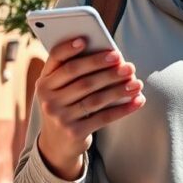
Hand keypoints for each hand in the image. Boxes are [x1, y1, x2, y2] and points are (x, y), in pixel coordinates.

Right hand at [34, 38, 145, 179]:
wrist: (57, 143)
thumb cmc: (67, 105)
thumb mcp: (63, 89)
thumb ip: (78, 72)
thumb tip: (113, 56)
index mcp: (44, 81)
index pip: (55, 59)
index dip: (69, 49)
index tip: (86, 39)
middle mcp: (48, 98)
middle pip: (81, 79)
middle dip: (106, 70)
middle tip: (126, 64)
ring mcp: (59, 116)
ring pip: (95, 99)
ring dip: (119, 90)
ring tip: (137, 83)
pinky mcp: (74, 132)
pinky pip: (104, 117)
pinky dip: (123, 109)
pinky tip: (138, 100)